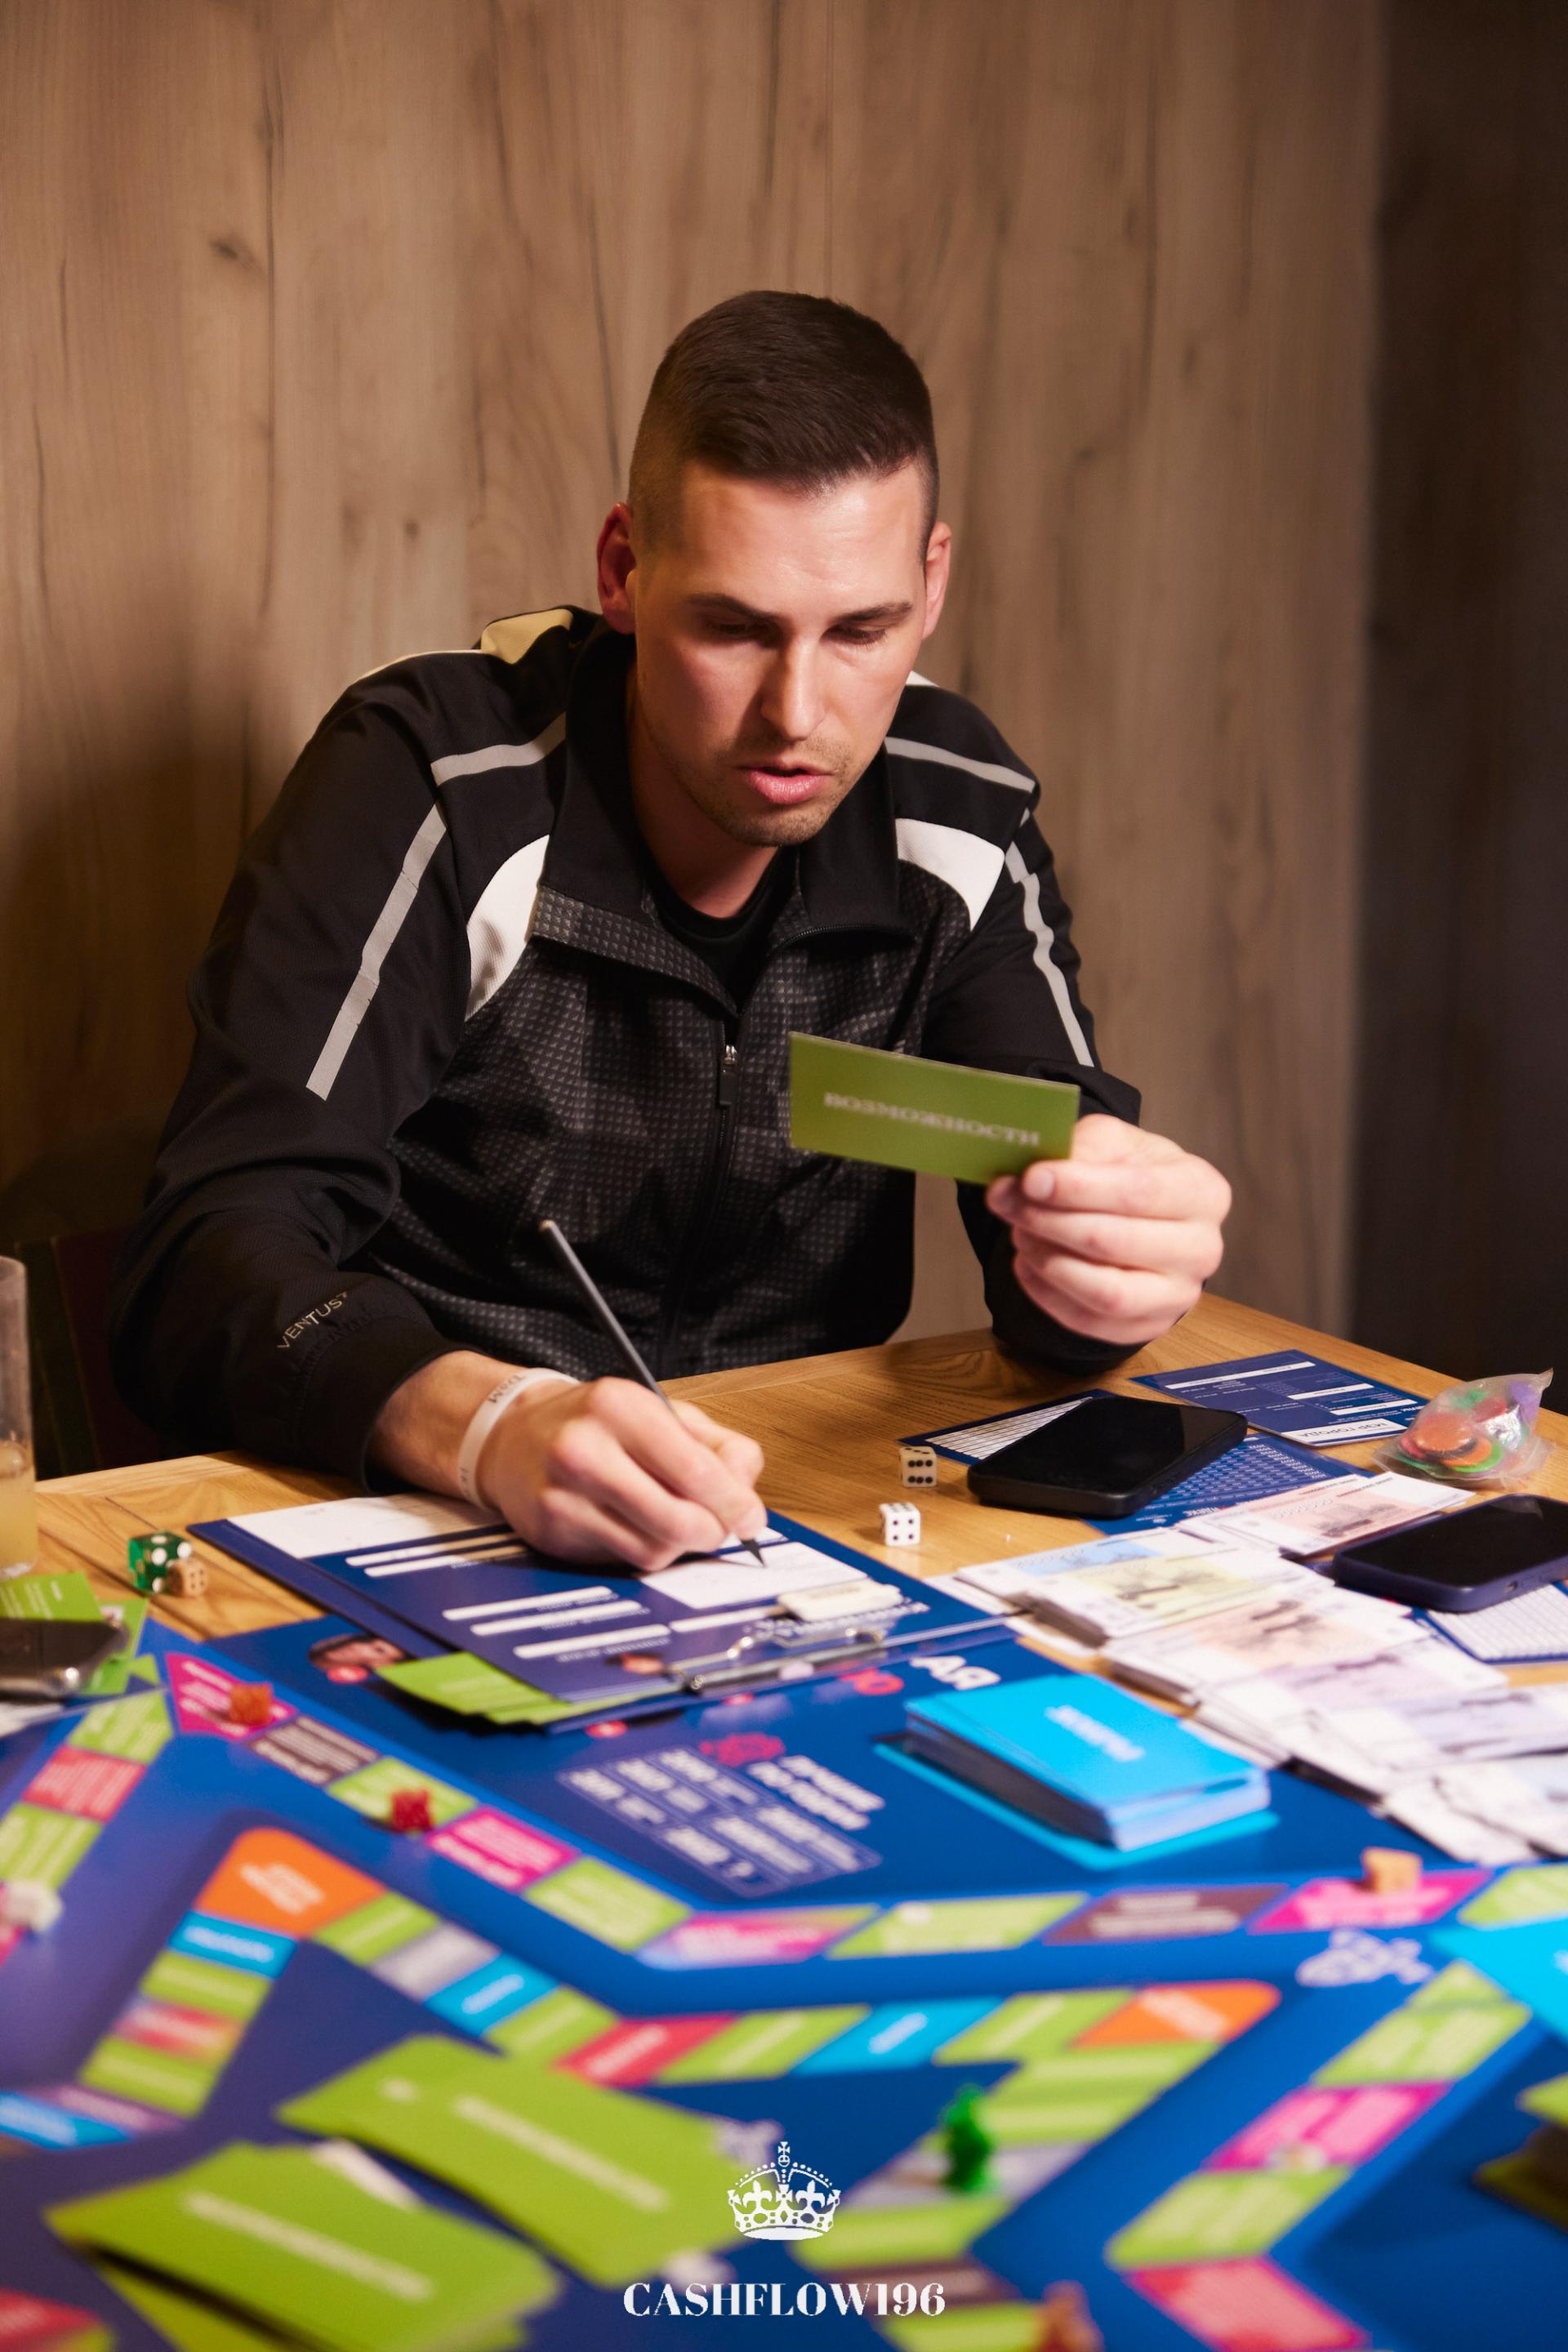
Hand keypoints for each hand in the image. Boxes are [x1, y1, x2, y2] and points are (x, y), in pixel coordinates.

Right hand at [477, 1376, 767, 1571]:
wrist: (513, 1435)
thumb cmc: (598, 1423)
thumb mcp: (661, 1412)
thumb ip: (717, 1445)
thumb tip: (746, 1491)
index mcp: (619, 1406)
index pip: (694, 1470)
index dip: (734, 1503)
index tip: (752, 1518)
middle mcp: (584, 1449)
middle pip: (676, 1520)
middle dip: (711, 1531)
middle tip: (721, 1528)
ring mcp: (563, 1495)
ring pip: (653, 1549)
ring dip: (680, 1545)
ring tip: (678, 1521)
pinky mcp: (551, 1531)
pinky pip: (623, 1560)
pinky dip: (645, 1551)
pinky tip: (639, 1526)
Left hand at [985, 1114, 1230, 1347]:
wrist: (1145, 1218)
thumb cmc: (1131, 1174)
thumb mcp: (1113, 1143)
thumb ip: (1080, 1149)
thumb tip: (1034, 1177)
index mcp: (1203, 1192)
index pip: (1139, 1192)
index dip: (1078, 1187)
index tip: (1030, 1178)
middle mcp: (1201, 1249)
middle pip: (1114, 1242)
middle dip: (1049, 1221)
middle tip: (1006, 1202)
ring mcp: (1178, 1296)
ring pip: (1104, 1292)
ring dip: (1048, 1261)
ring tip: (1020, 1232)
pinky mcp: (1147, 1326)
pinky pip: (1087, 1321)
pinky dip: (1046, 1294)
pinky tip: (1027, 1263)